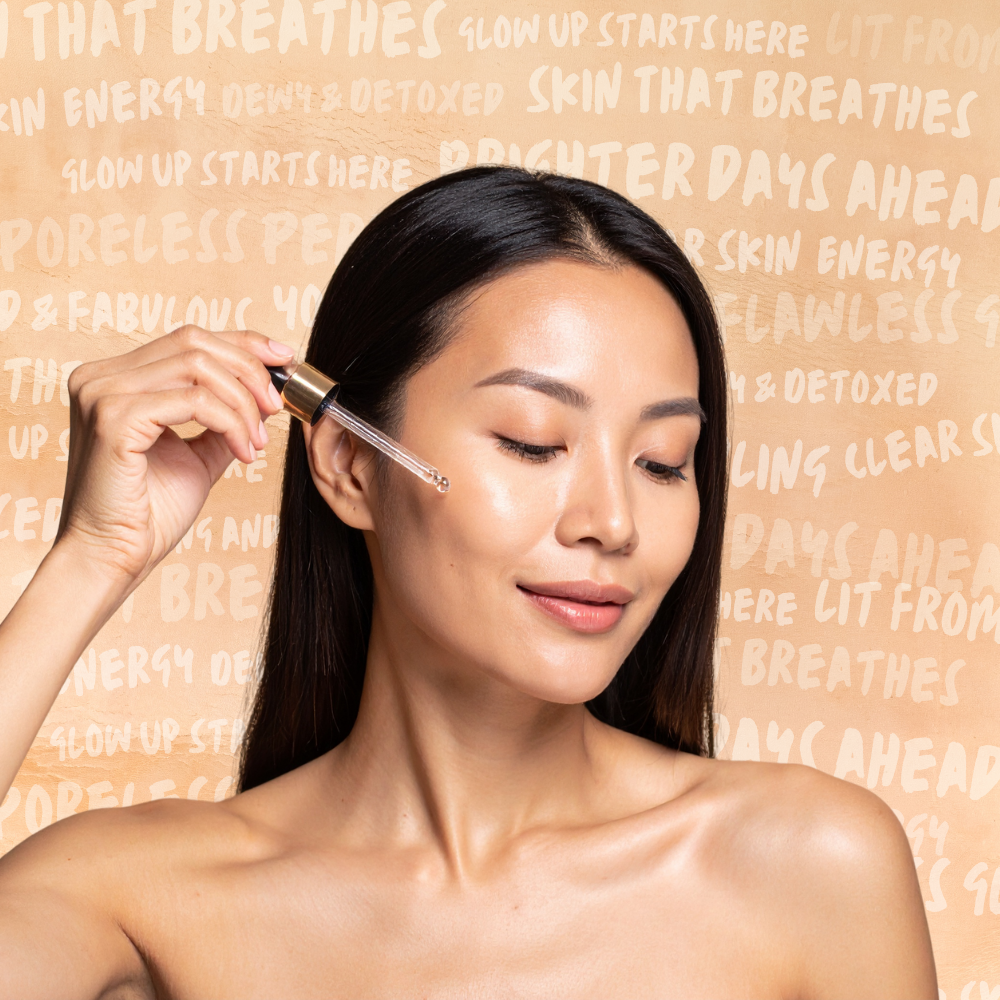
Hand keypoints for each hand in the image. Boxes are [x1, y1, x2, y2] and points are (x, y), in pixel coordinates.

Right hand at [54, 325, 294, 587]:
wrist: (113, 558)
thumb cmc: (149, 514)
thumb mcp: (198, 456)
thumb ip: (225, 421)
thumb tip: (265, 397)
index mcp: (115, 379)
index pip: (187, 339)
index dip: (242, 343)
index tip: (285, 358)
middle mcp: (101, 377)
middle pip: (194, 342)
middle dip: (249, 369)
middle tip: (277, 406)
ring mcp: (103, 393)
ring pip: (198, 366)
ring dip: (242, 403)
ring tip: (257, 442)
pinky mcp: (114, 419)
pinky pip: (194, 401)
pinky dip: (230, 423)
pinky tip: (243, 452)